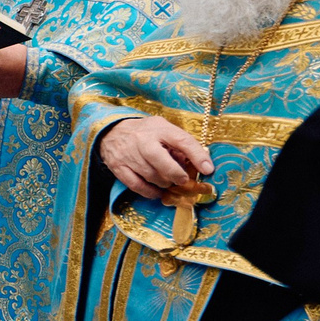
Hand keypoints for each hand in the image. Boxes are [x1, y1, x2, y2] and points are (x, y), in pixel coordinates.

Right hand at [99, 116, 213, 201]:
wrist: (111, 131)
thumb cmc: (145, 132)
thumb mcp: (164, 129)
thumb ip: (179, 144)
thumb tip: (199, 164)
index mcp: (159, 129)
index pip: (182, 141)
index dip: (197, 156)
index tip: (208, 170)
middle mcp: (142, 140)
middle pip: (162, 162)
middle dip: (176, 174)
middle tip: (183, 180)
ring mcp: (129, 154)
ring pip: (151, 176)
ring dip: (164, 183)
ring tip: (168, 181)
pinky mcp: (118, 167)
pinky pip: (137, 185)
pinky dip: (150, 192)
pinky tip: (157, 191)